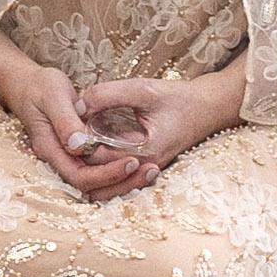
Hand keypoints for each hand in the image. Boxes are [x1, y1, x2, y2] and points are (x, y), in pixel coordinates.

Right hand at [0, 47, 152, 201]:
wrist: (27, 85)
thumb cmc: (39, 87)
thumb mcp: (53, 96)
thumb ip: (65, 121)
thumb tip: (79, 145)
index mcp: (51, 149)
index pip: (80, 177)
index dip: (107, 174)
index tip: (132, 160)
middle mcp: (59, 159)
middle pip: (91, 188)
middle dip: (122, 183)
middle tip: (150, 170)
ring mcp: (68, 158)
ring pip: (97, 184)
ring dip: (124, 182)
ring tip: (150, 170)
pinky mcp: (77, 154)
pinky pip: (99, 171)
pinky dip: (119, 173)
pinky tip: (138, 162)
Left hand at [79, 61, 245, 181]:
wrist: (207, 108)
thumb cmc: (177, 98)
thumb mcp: (141, 90)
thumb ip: (107, 95)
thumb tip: (76, 105)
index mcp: (143, 153)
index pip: (96, 158)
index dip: (78, 140)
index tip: (70, 118)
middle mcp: (143, 169)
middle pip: (96, 174)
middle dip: (79, 155)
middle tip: (69, 128)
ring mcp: (144, 172)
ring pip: (104, 186)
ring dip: (88, 166)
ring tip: (79, 139)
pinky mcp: (143, 169)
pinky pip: (115, 180)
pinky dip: (100, 170)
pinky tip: (91, 148)